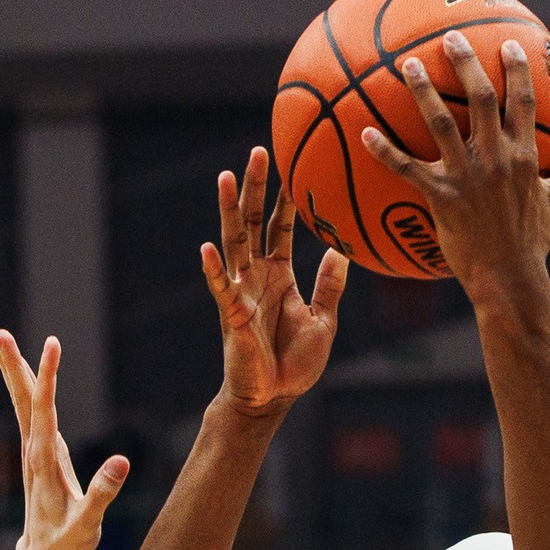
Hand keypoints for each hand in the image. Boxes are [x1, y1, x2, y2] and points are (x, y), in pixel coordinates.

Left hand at [0, 331, 127, 549]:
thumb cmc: (66, 543)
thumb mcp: (88, 524)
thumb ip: (102, 494)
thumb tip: (121, 462)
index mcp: (44, 462)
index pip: (44, 411)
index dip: (47, 377)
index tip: (53, 344)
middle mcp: (34, 452)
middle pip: (22, 401)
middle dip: (12, 366)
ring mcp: (35, 452)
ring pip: (23, 404)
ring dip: (15, 372)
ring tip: (2, 342)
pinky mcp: (41, 455)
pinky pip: (32, 414)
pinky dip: (28, 390)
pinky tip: (29, 377)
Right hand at [202, 147, 347, 417]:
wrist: (274, 398)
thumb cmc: (296, 363)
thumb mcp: (324, 320)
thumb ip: (330, 285)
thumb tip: (343, 251)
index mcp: (279, 274)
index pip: (280, 226)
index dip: (285, 197)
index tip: (289, 163)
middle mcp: (256, 276)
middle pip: (252, 221)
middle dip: (254, 187)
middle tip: (258, 150)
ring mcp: (241, 292)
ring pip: (233, 242)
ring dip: (228, 210)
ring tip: (224, 177)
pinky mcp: (232, 315)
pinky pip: (221, 288)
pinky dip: (214, 269)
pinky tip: (207, 248)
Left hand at [360, 32, 549, 310]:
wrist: (509, 278)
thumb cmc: (534, 242)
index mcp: (526, 154)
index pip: (523, 101)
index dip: (516, 69)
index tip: (508, 45)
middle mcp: (497, 157)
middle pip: (481, 98)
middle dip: (466, 63)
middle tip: (449, 37)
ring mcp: (467, 176)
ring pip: (441, 123)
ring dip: (423, 91)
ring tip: (407, 65)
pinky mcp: (441, 197)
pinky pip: (406, 168)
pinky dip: (384, 150)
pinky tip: (365, 133)